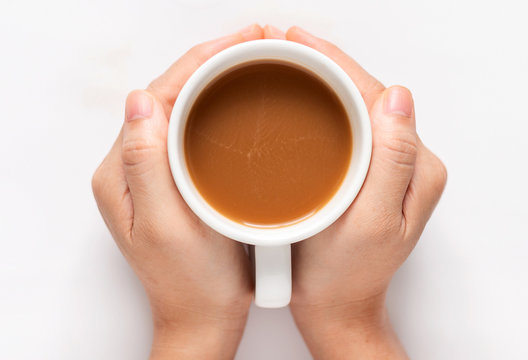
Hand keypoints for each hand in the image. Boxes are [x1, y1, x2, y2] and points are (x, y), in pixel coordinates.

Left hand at [92, 25, 262, 359]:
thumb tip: (140, 101)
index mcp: (122, 173)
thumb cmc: (190, 282)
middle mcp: (133, 166)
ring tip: (250, 59)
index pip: (157, 97)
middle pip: (169, 95)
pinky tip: (239, 99)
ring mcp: (155, 172)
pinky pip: (192, 128)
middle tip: (253, 41)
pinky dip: (217, 106)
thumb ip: (145, 163)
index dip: (198, 63)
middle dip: (210, 62)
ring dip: (214, 79)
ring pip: (182, 108)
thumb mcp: (166, 226)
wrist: (201, 316)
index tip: (238, 42)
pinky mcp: (176, 179)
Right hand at [264, 25, 446, 358]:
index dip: (338, 65)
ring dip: (324, 80)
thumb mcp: (370, 222)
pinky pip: (347, 126)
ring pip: (356, 107)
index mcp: (416, 168)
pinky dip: (323, 105)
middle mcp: (407, 162)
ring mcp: (386, 166)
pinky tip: (301, 97)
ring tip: (290, 60)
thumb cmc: (346, 273)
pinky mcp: (367, 174)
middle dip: (328, 64)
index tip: (300, 42)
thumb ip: (392, 160)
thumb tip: (398, 96)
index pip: (378, 97)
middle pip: (367, 95)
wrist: (336, 304)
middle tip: (286, 42)